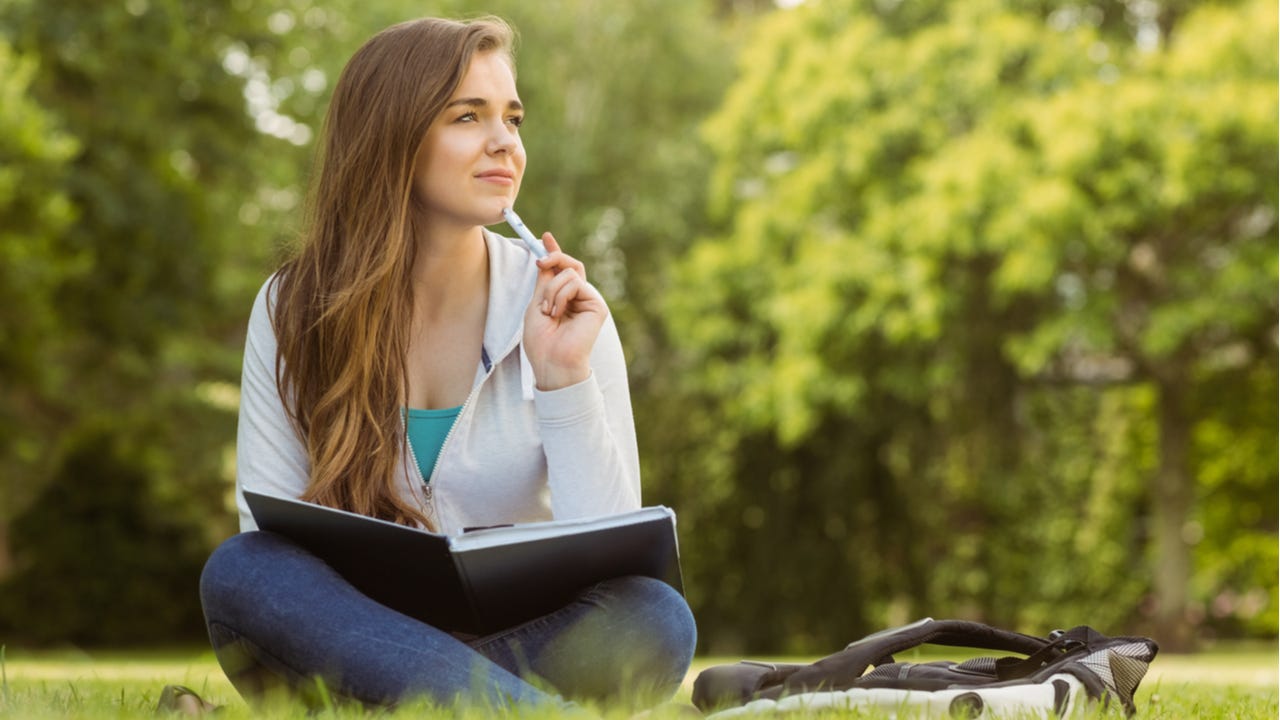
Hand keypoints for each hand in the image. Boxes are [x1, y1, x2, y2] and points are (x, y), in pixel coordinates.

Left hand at [522, 233, 607, 390]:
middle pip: (571, 265)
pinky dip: (560, 295)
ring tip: (547, 311)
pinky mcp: (597, 305)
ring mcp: (589, 301)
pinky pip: (576, 283)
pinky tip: (557, 313)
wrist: (551, 362)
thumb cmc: (541, 341)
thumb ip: (545, 282)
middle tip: (540, 262)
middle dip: (554, 258)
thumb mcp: (537, 304)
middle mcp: (580, 298)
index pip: (562, 270)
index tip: (545, 237)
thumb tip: (545, 259)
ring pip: (570, 273)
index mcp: (565, 299)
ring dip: (552, 289)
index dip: (555, 252)